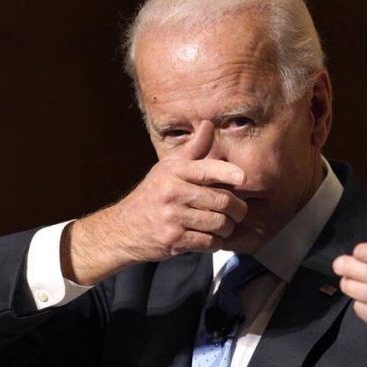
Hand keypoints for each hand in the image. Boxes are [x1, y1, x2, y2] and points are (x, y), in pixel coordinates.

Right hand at [64, 121, 247, 284]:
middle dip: (237, 209)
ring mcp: (172, 217)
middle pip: (221, 200)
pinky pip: (208, 242)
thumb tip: (209, 124)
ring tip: (225, 226)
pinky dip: (215, 242)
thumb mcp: (168, 167)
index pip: (206, 169)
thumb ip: (194, 149)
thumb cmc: (153, 194)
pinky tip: (211, 238)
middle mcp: (172, 192)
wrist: (123, 228)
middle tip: (238, 212)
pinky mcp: (173, 239)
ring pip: (218, 223)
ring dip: (228, 228)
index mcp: (173, 171)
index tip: (243, 177)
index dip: (228, 172)